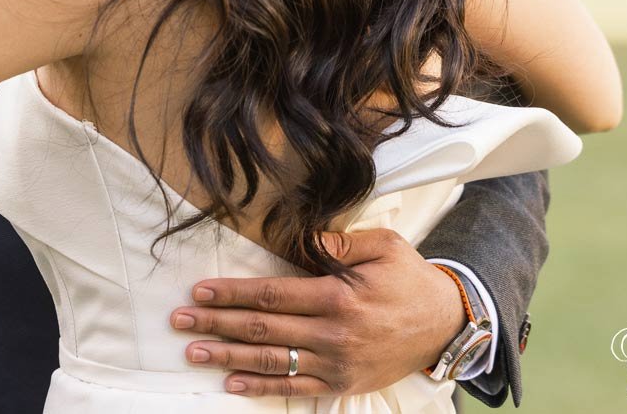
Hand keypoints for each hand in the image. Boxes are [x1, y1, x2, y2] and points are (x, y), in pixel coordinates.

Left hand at [169, 228, 463, 397]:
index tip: (199, 290)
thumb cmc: (410, 278)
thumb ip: (340, 241)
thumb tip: (302, 237)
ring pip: (272, 360)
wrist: (446, 325)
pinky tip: (233, 384)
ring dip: (229, 357)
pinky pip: (296, 388)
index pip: (272, 295)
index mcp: (338, 296)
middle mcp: (333, 333)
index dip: (232, 293)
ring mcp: (337, 362)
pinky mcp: (344, 383)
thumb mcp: (384, 245)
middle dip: (216, 323)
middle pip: (262, 328)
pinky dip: (262, 388)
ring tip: (194, 352)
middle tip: (179, 320)